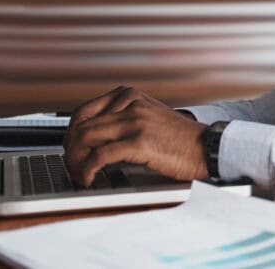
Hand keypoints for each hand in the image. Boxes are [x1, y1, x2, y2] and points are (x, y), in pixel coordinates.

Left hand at [63, 86, 207, 186]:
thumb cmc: (178, 138)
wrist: (205, 146)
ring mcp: (135, 121)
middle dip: (69, 151)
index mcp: (129, 95)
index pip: (82, 111)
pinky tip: (90, 179)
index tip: (70, 150)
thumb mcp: (148, 117)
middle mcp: (130, 104)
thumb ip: (122, 118)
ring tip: (79, 175)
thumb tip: (89, 137)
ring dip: (74, 162)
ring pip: (84, 139)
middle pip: (79, 126)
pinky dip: (87, 171)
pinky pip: (99, 156)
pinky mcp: (139, 142)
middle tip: (72, 167)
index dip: (69, 134)